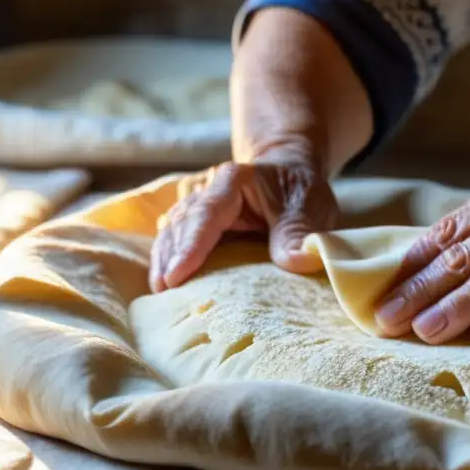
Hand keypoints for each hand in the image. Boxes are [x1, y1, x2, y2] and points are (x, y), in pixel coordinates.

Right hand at [149, 149, 337, 291]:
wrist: (292, 175)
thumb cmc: (300, 190)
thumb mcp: (310, 205)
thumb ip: (299, 231)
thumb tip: (297, 261)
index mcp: (233, 182)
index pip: (207, 214)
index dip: (191, 245)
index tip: (177, 275)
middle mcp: (209, 193)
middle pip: (181, 224)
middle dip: (169, 258)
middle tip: (162, 292)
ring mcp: (200, 210)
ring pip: (172, 233)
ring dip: (163, 262)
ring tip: (159, 294)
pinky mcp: (199, 227)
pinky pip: (177, 243)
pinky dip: (170, 263)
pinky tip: (165, 287)